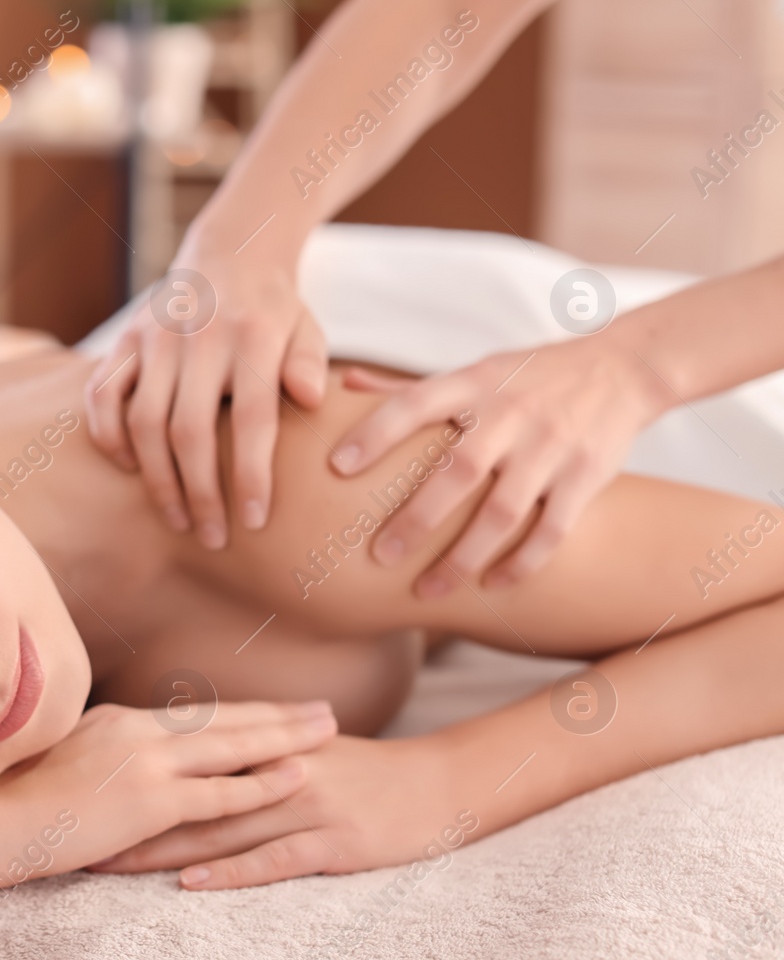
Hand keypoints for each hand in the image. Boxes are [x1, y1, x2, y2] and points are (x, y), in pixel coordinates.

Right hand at [0, 700, 336, 888]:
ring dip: (285, 739)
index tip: (272, 710)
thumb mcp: (57, 761)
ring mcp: (145, 762)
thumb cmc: (10, 801)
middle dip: (277, 716)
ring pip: (232, 747)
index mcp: (114, 719)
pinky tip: (297, 778)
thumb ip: (93, 755)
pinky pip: (220, 794)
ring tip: (327, 732)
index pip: (190, 715)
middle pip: (223, 719)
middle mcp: (136, 731)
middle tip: (323, 709)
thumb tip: (109, 763)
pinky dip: (262, 785)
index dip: (237, 713)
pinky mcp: (150, 800)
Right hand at [85, 238, 327, 550]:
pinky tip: (128, 469)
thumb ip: (309, 364)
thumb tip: (311, 400)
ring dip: (157, 480)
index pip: (251, 418)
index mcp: (252, 337)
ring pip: (143, 422)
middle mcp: (199, 337)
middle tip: (214, 538)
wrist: (228, 251)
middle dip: (200, 493)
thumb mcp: (306, 329)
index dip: (250, 475)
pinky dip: (108, 436)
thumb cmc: (274, 311)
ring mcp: (156, 337)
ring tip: (178, 519)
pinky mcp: (125, 339)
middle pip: (189, 431)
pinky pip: (102, 395)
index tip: (253, 521)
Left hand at [88, 734, 474, 889]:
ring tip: (113, 865)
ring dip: (163, 850)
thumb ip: (249, 752)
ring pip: (220, 827)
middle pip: (190, 795)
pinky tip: (192, 883)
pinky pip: (272, 858)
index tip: (81, 791)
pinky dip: (230, 870)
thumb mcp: (302, 751)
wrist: (440, 783)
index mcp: (264, 746)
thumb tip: (191, 756)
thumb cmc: (366, 772)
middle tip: (79, 834)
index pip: (186, 760)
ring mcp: (304, 804)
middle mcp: (277, 770)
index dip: (132, 777)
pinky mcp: (332, 840)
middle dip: (132, 817)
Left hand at [329, 339, 669, 594]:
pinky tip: (492, 585)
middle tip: (379, 557)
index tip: (335, 466)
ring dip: (462, 558)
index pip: (414, 404)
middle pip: (457, 472)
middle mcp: (510, 414)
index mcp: (473, 384)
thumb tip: (341, 383)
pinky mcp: (585, 476)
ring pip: (502, 513)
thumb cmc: (528, 376)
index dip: (374, 433)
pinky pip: (550, 530)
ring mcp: (550, 446)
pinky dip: (521, 563)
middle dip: (415, 519)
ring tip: (427, 591)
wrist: (624, 368)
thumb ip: (408, 387)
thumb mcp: (473, 371)